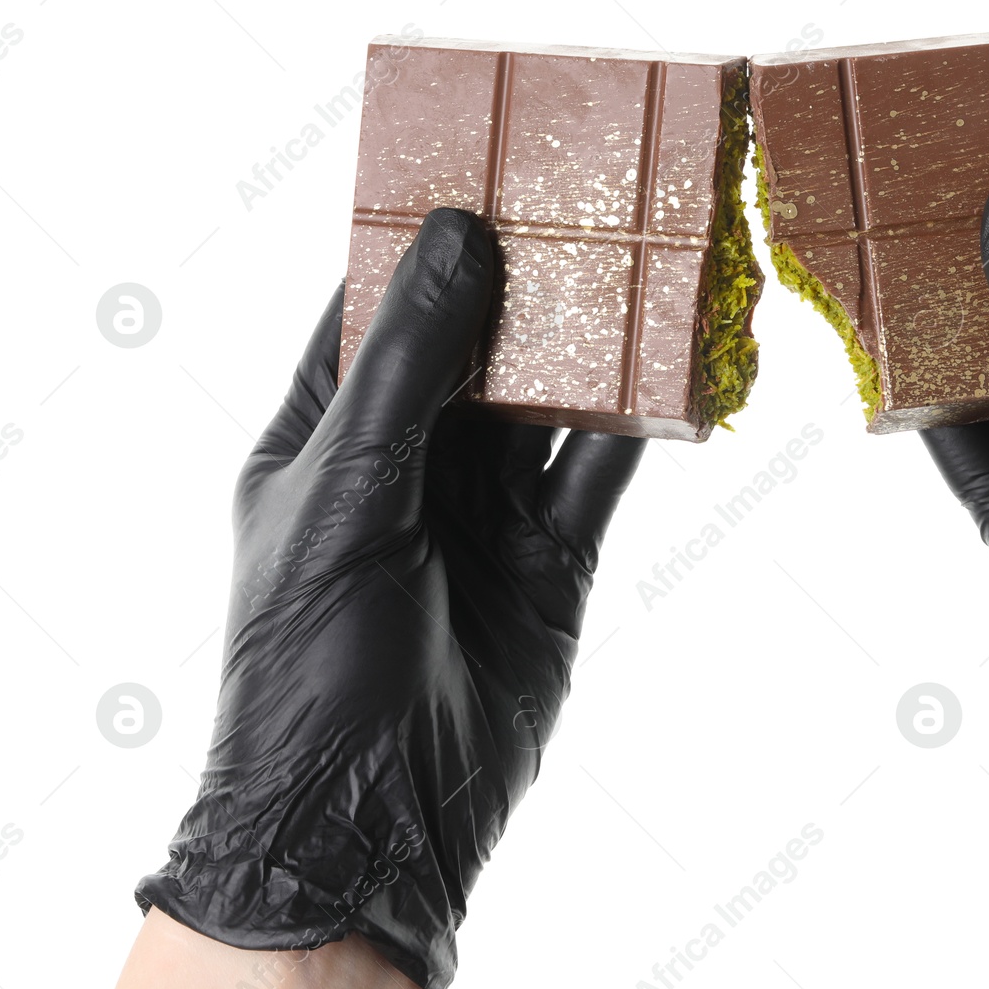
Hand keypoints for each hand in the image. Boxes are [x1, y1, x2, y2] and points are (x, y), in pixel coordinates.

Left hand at [136, 210, 644, 988]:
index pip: (372, 310)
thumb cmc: (311, 664)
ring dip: (592, 342)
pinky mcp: (553, 562)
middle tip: (583, 194)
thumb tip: (457, 241)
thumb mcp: (345, 498)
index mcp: (325, 438)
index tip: (479, 164)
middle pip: (474, 345)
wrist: (371, 823)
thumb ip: (406, 372)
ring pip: (546, 402)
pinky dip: (639, 426)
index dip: (423, 239)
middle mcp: (408, 465)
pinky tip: (676, 373)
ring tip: (644, 260)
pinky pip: (599, 474)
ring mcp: (484, 514)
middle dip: (525, 278)